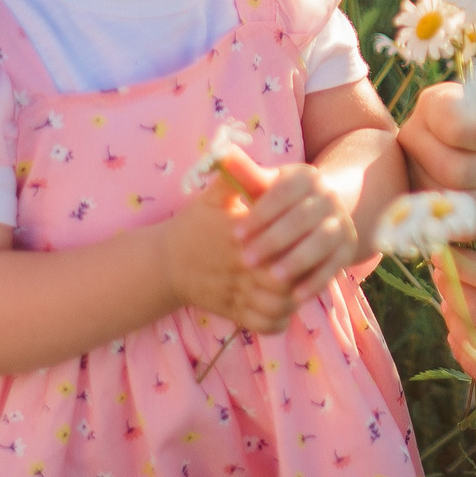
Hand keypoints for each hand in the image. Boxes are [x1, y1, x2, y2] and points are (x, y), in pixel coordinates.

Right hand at [161, 182, 296, 333]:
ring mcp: (237, 295)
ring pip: (279, 307)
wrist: (165, 264)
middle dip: (299, 274)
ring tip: (301, 283)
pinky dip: (280, 320)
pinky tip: (285, 305)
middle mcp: (239, 270)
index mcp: (239, 238)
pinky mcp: (234, 313)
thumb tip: (235, 151)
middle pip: (284, 281)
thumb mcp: (212, 197)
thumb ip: (231, 176)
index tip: (306, 235)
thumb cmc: (195, 225)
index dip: (297, 245)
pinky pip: (266, 325)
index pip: (280, 248)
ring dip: (294, 298)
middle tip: (310, 261)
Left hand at [235, 161, 359, 303]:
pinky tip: (296, 296)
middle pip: (303, 218)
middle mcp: (329, 196)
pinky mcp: (348, 248)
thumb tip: (224, 153)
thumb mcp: (261, 187)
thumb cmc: (276, 203)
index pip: (284, 192)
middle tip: (246, 260)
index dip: (260, 214)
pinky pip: (335, 266)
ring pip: (322, 241)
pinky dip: (317, 281)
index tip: (235, 235)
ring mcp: (342, 222)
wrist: (316, 214)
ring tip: (272, 278)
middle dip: (273, 240)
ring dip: (298, 260)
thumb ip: (243, 173)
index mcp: (307, 176)